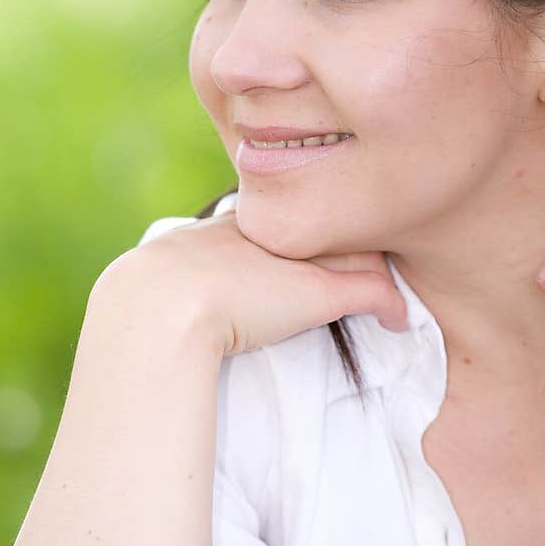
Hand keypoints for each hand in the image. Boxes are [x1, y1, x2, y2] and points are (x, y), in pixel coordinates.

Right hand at [109, 208, 408, 357]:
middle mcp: (266, 235)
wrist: (158, 308)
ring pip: (353, 250)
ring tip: (387, 286)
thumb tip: (147, 315)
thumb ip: (166, 294)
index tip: (306, 245)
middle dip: (344, 235)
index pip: (272, 223)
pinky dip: (388, 306)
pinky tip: (399, 322)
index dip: (293, 234)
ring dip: (373, 266)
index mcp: (220, 232)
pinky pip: (373, 292)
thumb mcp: (156, 289)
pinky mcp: (320, 291)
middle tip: (370, 254)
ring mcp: (296, 260)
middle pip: (319, 226)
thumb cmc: (144, 306)